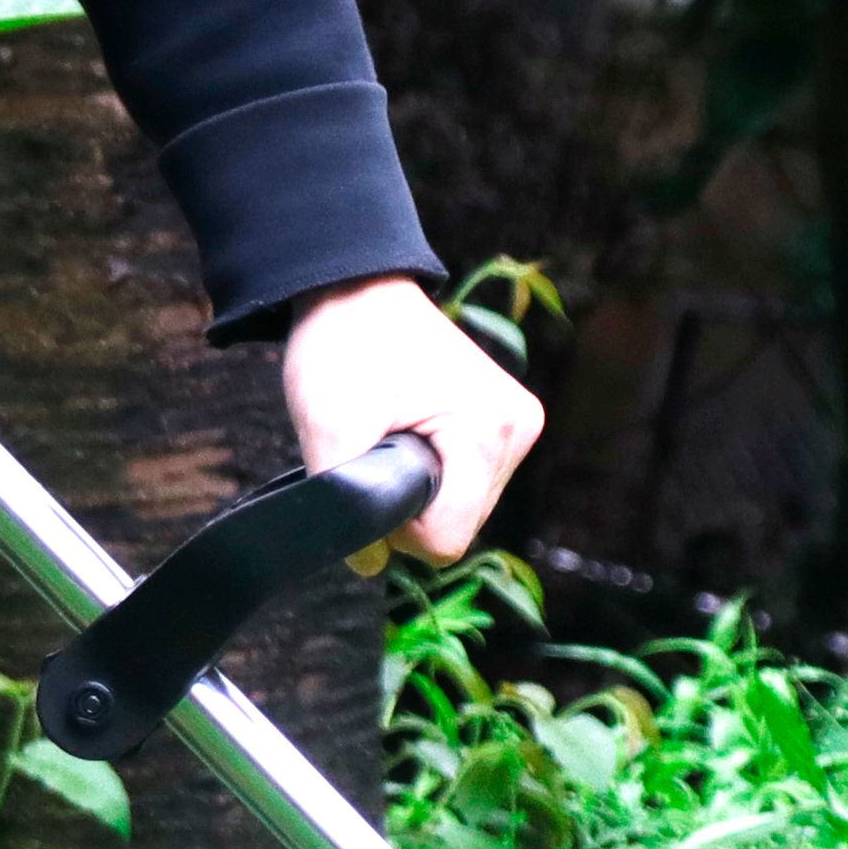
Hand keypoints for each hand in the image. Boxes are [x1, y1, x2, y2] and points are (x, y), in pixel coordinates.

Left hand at [279, 275, 543, 562]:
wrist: (356, 285)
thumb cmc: (344, 342)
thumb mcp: (328, 423)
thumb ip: (344, 502)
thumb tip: (368, 563)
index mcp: (489, 431)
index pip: (446, 539)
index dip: (398, 528)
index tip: (370, 477)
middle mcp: (518, 431)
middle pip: (460, 526)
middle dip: (412, 506)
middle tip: (376, 447)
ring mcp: (520, 426)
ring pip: (466, 510)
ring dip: (423, 490)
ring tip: (394, 433)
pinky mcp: (510, 424)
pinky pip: (470, 485)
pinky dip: (437, 474)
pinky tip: (415, 434)